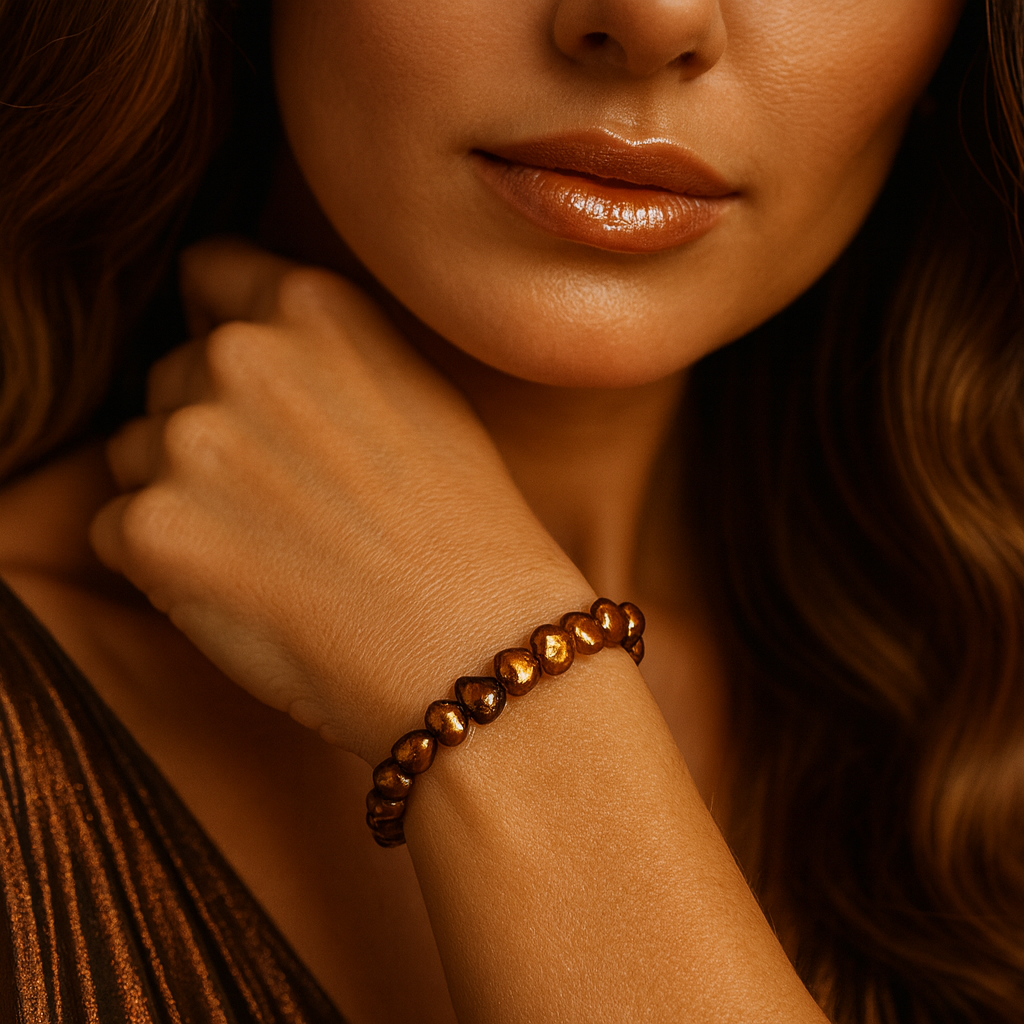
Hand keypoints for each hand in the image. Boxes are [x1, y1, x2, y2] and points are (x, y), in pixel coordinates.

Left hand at [90, 239, 589, 761]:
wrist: (471, 643)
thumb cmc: (467, 531)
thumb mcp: (420, 396)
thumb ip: (328, 354)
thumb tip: (252, 349)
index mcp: (312, 308)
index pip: (210, 272)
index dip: (217, 323)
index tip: (239, 380)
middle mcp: (240, 354)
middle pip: (171, 376)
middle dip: (206, 426)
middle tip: (279, 499)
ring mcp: (189, 439)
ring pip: (137, 454)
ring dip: (180, 495)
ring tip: (268, 552)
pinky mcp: (153, 529)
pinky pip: (118, 531)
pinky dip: (160, 562)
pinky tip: (241, 590)